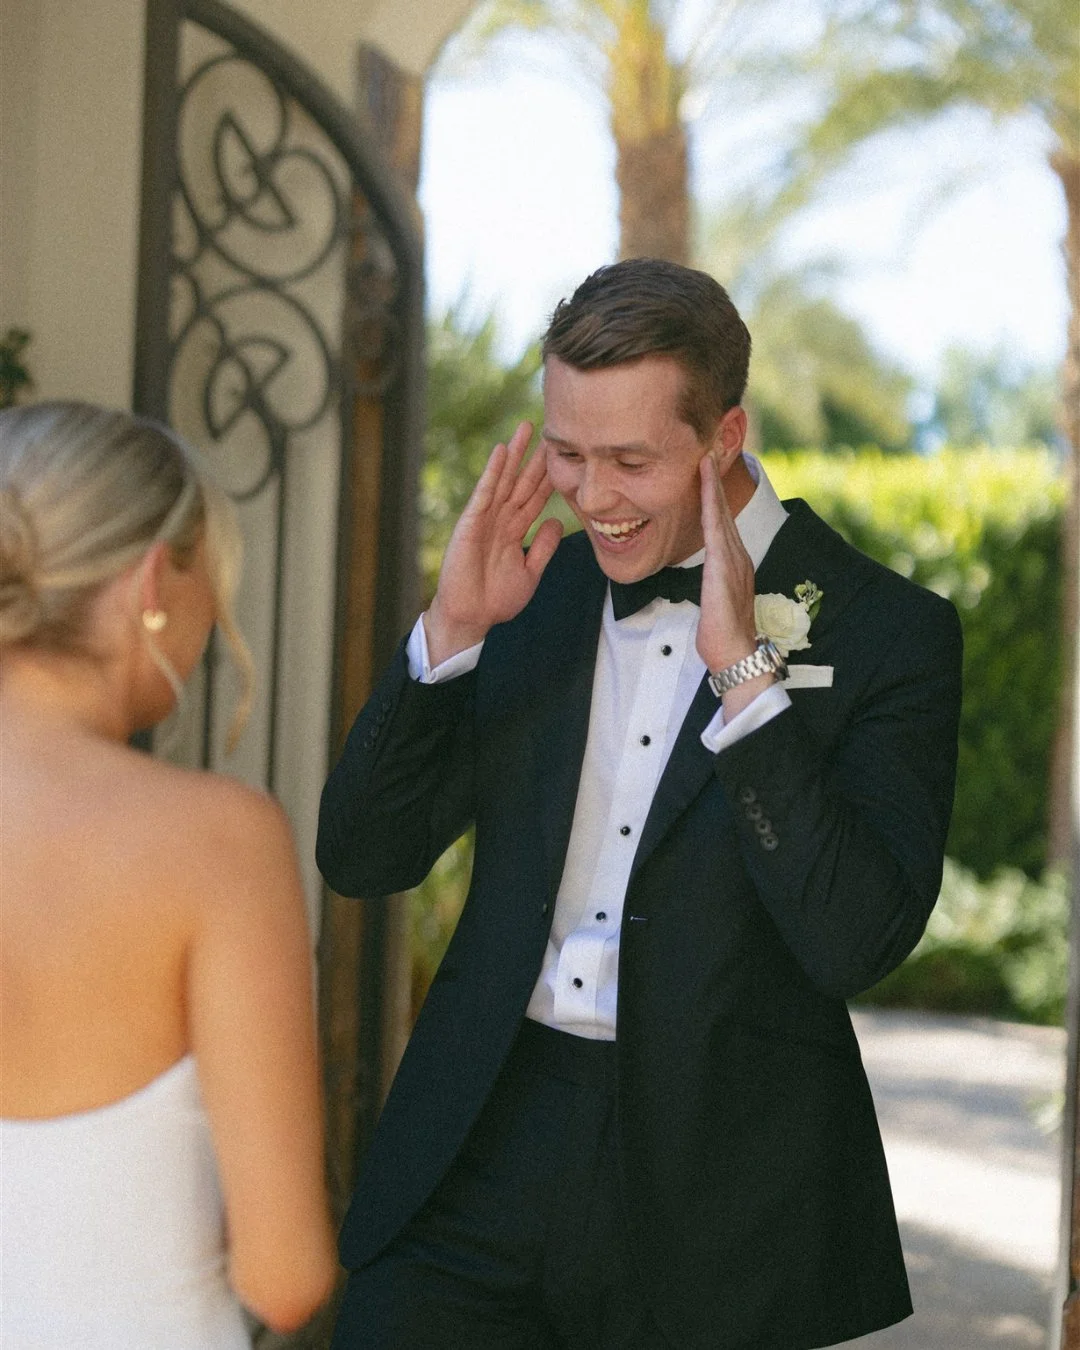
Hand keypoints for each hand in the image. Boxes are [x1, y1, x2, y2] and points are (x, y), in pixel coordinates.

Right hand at [425, 423, 562, 664]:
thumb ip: (543, 548)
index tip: (566, 456)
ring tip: (525, 429)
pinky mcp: (471, 523)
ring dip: (514, 454)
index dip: (549, 477)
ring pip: (504, 480)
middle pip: (522, 483)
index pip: (536, 499)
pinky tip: (501, 451)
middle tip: (549, 430)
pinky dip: (493, 472)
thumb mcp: (530, 573)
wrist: (471, 617)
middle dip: (535, 458)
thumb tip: (558, 522)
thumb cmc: (496, 600)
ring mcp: (485, 520)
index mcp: (515, 532)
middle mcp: (501, 520)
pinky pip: (484, 493)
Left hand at [696, 453, 774, 713]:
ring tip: (706, 456)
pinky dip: (711, 503)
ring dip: (713, 484)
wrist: (734, 654)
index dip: (714, 496)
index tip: (705, 471)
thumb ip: (709, 584)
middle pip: (724, 510)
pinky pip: (715, 527)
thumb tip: (702, 579)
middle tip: (709, 448)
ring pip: (721, 513)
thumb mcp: (713, 602)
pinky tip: (703, 485)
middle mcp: (738, 556)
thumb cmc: (721, 635)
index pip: (721, 522)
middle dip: (715, 480)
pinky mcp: (724, 567)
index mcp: (734, 564)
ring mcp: (733, 560)